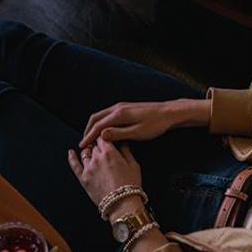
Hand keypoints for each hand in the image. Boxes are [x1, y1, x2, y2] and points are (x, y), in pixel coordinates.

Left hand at [67, 138, 141, 206]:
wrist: (121, 203)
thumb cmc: (130, 185)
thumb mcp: (134, 165)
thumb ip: (126, 151)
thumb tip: (122, 142)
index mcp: (110, 152)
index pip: (103, 137)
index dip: (105, 136)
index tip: (106, 136)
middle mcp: (97, 158)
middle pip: (94, 145)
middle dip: (98, 145)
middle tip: (102, 146)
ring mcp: (88, 168)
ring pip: (85, 153)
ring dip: (89, 151)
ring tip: (92, 151)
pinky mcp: (83, 178)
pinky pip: (74, 165)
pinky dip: (71, 158)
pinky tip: (70, 152)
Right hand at [79, 99, 210, 147]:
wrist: (169, 112)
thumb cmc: (155, 124)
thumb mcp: (137, 133)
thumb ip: (118, 134)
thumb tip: (101, 135)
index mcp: (119, 114)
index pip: (98, 126)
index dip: (88, 136)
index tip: (82, 145)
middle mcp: (117, 108)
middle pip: (95, 118)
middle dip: (88, 130)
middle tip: (84, 142)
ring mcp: (121, 106)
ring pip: (101, 115)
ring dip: (94, 126)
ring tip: (91, 138)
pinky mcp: (126, 108)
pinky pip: (107, 114)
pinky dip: (101, 123)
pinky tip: (104, 131)